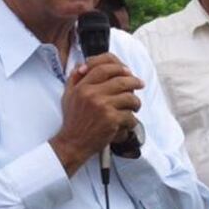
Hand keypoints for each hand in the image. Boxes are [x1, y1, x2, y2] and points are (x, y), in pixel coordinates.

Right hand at [51, 54, 143, 174]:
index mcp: (83, 87)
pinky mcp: (111, 120)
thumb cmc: (73, 121)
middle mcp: (92, 94)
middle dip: (134, 81)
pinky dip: (132, 121)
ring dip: (136, 102)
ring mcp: (103, 107)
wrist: (73, 143)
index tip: (127, 71)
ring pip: (129, 97)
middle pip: (120, 80)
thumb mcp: (68, 96)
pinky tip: (128, 123)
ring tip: (135, 106)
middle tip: (140, 84)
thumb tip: (83, 65)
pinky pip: (130, 115)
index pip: (103, 68)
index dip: (118, 68)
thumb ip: (74, 79)